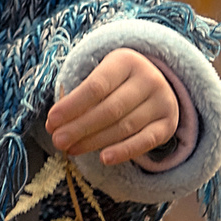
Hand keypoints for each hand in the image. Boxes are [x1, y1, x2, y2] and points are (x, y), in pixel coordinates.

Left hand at [45, 49, 178, 165]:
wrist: (154, 83)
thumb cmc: (115, 82)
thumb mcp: (99, 77)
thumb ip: (78, 97)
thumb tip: (54, 124)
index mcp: (126, 61)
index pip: (96, 86)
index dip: (72, 105)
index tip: (51, 121)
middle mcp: (148, 79)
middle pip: (110, 109)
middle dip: (80, 127)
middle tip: (57, 141)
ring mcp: (162, 101)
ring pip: (125, 127)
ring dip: (94, 141)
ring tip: (71, 150)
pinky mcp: (168, 124)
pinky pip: (146, 141)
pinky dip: (124, 151)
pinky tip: (104, 159)